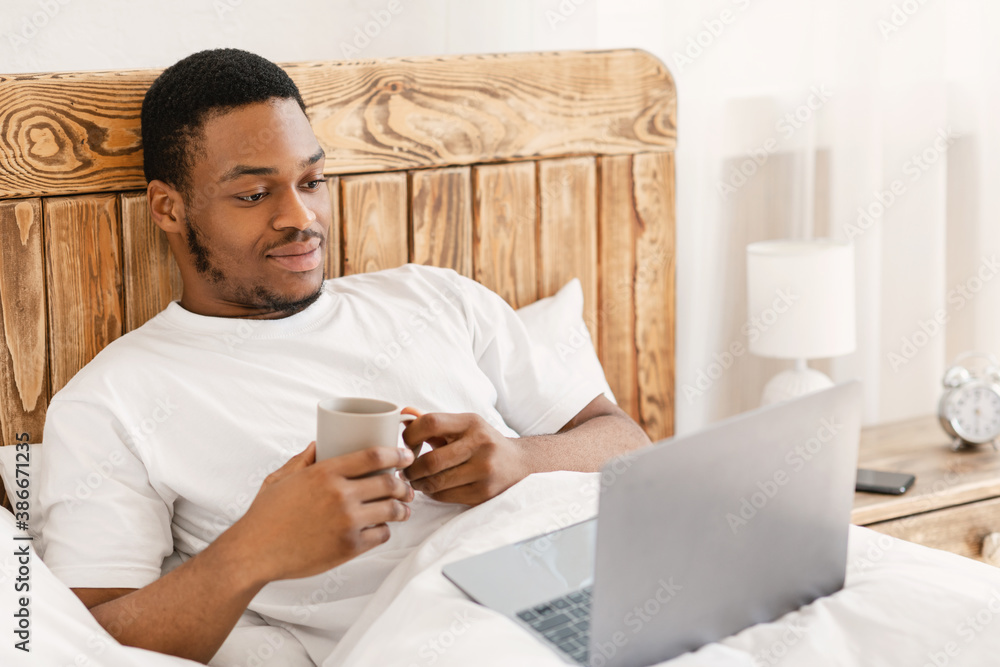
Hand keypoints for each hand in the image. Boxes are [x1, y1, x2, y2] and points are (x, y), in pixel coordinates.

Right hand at [232, 442, 415, 584]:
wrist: (253, 553)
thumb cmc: (265, 516)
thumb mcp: (281, 479)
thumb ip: (302, 460)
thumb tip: (318, 443)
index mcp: (325, 473)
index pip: (374, 456)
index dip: (397, 455)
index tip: (405, 455)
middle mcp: (340, 495)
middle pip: (389, 483)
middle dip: (403, 484)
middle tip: (406, 486)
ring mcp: (347, 522)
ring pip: (391, 510)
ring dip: (401, 509)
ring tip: (402, 509)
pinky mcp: (349, 547)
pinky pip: (381, 535)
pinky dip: (385, 530)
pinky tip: (382, 528)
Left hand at [401, 411, 528, 504]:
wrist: (519, 464)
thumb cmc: (483, 443)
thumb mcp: (464, 426)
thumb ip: (434, 423)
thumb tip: (404, 413)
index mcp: (471, 422)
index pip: (431, 423)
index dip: (410, 435)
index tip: (405, 444)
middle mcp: (480, 444)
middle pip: (431, 460)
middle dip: (411, 469)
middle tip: (405, 471)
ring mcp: (484, 469)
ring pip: (437, 482)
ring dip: (419, 484)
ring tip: (416, 480)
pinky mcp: (484, 492)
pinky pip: (446, 496)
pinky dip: (433, 494)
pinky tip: (434, 488)